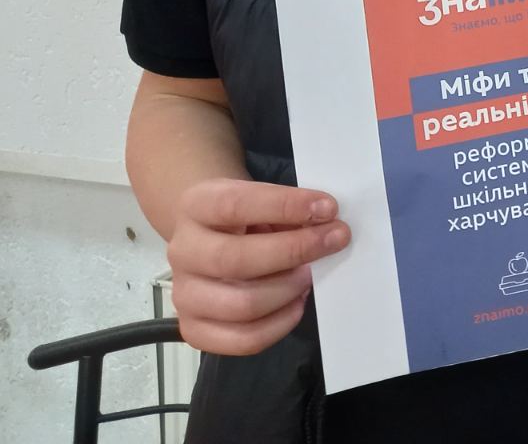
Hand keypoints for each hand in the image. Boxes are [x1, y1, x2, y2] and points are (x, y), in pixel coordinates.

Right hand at [166, 178, 350, 354]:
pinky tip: (297, 303)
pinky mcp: (195, 329)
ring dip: (288, 290)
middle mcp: (182, 251)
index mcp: (196, 206)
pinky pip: (243, 339)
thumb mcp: (263, 198)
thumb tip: (329, 227)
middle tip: (333, 240)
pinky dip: (280, 324)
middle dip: (294, 251)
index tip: (328, 207)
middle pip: (234, 260)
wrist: (210, 237)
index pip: (235, 205)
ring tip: (309, 276)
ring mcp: (184, 294)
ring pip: (241, 305)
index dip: (285, 206)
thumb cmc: (246, 215)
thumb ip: (290, 210)